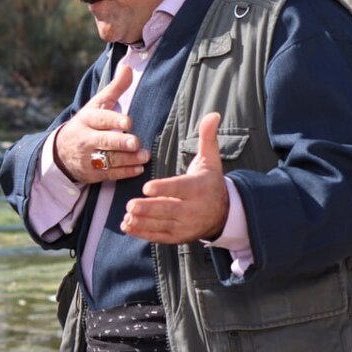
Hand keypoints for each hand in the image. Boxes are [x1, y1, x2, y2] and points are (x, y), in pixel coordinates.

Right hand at [53, 65, 149, 183]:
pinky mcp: (92, 173)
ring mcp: (88, 157)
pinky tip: (138, 168)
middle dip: (120, 142)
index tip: (128, 122)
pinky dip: (124, 172)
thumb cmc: (87, 124)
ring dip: (127, 159)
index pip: (100, 119)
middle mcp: (86, 138)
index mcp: (87, 119)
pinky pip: (109, 174)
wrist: (61, 152)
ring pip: (108, 159)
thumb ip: (115, 88)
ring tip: (144, 156)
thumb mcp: (97, 105)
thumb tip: (129, 66)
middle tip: (135, 143)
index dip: (114, 121)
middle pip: (103, 141)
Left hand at [121, 112, 228, 243]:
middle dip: (149, 208)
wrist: (224, 213)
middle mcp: (194, 209)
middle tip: (130, 205)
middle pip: (169, 209)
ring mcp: (186, 225)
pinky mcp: (179, 237)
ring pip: (163, 225)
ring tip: (127, 217)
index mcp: (199, 188)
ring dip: (143, 222)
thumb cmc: (210, 182)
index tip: (146, 187)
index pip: (180, 188)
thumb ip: (207, 138)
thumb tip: (213, 114)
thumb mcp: (211, 160)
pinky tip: (128, 227)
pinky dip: (144, 234)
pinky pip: (160, 237)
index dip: (164, 188)